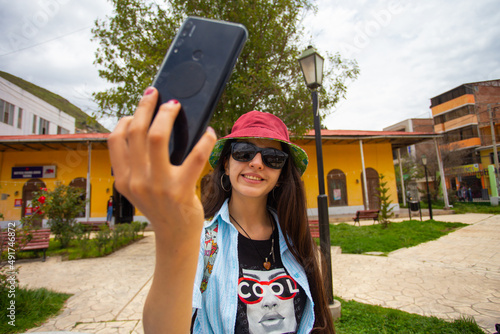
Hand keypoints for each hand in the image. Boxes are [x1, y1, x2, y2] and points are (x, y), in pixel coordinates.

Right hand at [107, 87, 216, 240]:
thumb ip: (139, 165)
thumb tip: (152, 127)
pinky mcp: (180, 190)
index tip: (138, 110)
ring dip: (167, 115)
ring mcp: (157, 186)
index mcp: (124, 179)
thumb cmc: (161, 207)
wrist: (174, 237)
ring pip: (157, 137)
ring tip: (175, 106)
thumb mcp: (141, 188)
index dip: (126, 119)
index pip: (115, 140)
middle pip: (136, 131)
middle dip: (146, 106)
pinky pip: (195, 157)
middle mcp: (137, 181)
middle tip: (156, 94)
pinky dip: (204, 141)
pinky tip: (209, 133)